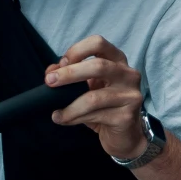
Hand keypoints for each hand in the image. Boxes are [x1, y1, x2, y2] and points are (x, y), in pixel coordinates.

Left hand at [46, 36, 148, 159]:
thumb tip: (51, 71)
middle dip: (69, 74)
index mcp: (118, 61)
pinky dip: (74, 118)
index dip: (77, 50)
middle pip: (98, 66)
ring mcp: (130, 96)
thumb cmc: (104, 107)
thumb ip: (70, 76)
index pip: (99, 43)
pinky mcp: (126, 116)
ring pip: (94, 97)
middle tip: (50, 82)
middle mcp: (128, 74)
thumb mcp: (87, 87)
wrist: (125, 136)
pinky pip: (95, 116)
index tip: (61, 63)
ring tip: (56, 114)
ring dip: (70, 106)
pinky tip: (65, 120)